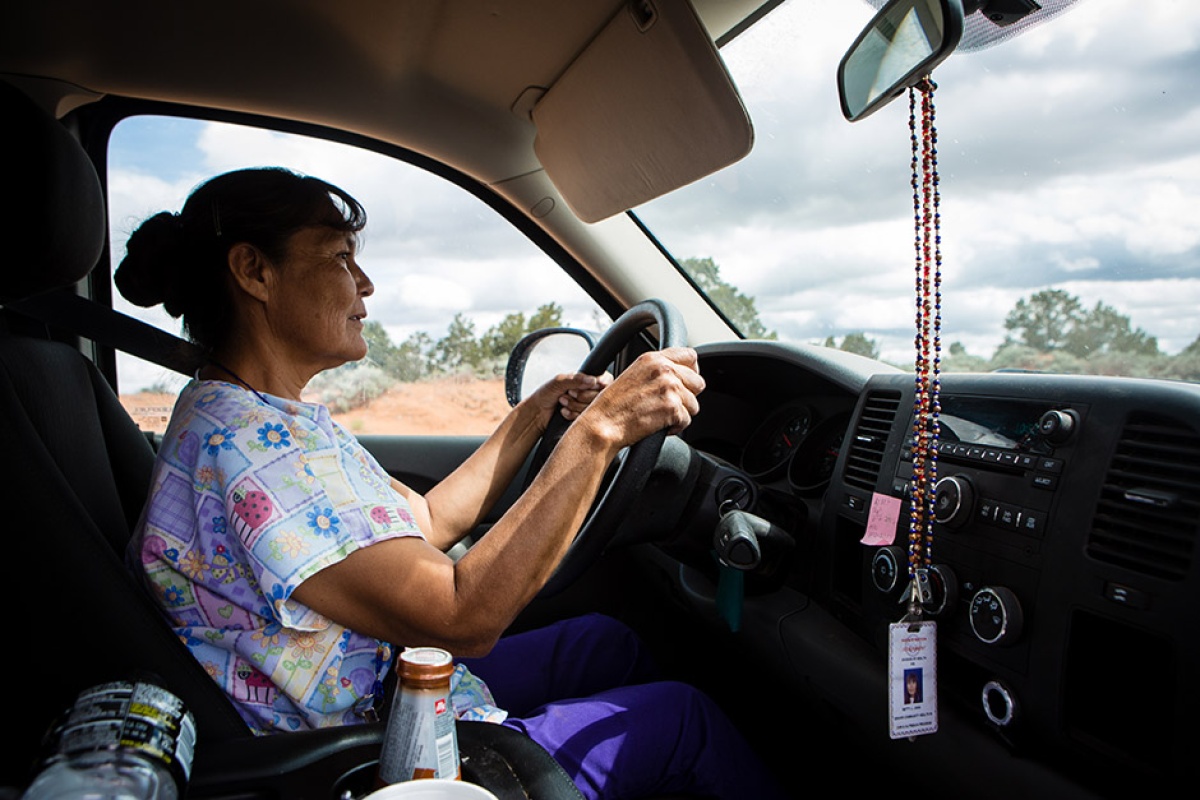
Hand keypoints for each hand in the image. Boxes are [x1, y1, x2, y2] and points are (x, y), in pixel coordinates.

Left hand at [525, 371, 613, 429]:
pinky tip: (564, 411)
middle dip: (582, 395)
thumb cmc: (545, 393)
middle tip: (569, 392)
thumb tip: (593, 380)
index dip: (602, 383)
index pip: (606, 380)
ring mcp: (586, 406)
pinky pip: (585, 418)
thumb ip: (576, 379)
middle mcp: (588, 392)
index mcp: (585, 380)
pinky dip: (573, 414)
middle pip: (600, 395)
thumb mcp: (559, 381)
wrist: (536, 412)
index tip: (595, 385)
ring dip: (575, 405)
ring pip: (592, 408)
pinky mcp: (583, 418)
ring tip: (563, 401)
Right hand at [579, 347, 703, 446]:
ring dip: (681, 414)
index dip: (692, 372)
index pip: (690, 356)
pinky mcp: (672, 407)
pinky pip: (687, 421)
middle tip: (669, 405)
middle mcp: (664, 369)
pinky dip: (675, 428)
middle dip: (688, 397)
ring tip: (660, 416)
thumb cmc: (613, 405)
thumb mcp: (634, 375)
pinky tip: (658, 425)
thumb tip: (681, 377)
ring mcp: (669, 388)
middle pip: (698, 382)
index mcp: (653, 359)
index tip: (687, 382)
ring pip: (694, 404)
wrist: (603, 424)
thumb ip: (658, 371)